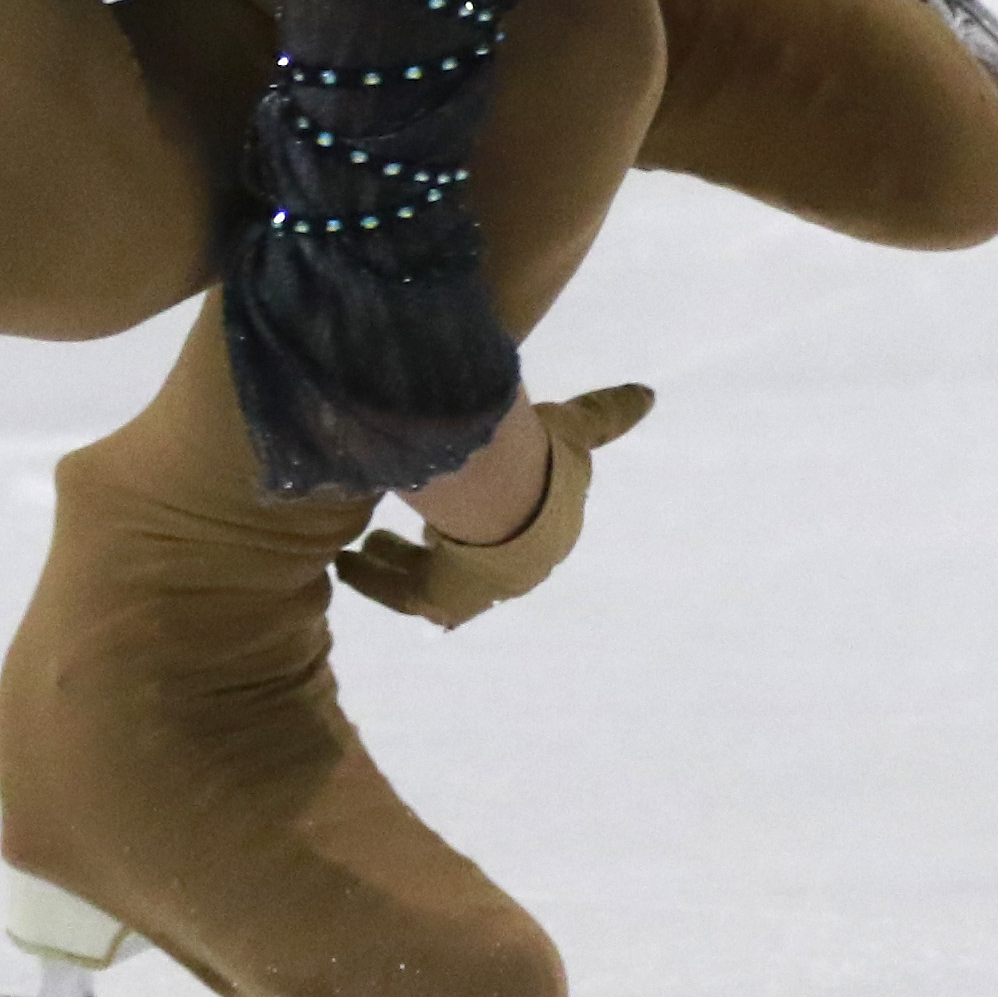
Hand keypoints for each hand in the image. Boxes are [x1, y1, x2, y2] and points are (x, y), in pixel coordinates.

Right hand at [338, 384, 656, 627]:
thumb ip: (606, 415)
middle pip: (466, 566)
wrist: (516, 505)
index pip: (512, 535)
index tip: (456, 512)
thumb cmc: (546, 466)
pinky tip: (348, 562)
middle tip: (404, 535)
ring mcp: (473, 593)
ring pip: (425, 583)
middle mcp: (510, 573)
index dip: (485, 522)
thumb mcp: (576, 431)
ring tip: (366, 548)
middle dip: (436, 553)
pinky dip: (375, 579)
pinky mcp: (438, 602)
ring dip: (398, 567)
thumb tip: (649, 394)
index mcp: (543, 535)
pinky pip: (399, 594)